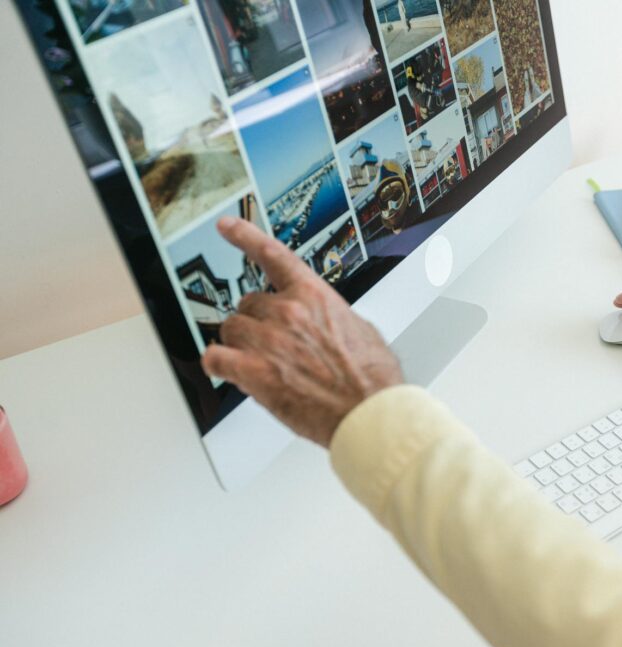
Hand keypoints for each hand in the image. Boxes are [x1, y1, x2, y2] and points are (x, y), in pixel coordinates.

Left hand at [201, 218, 402, 447]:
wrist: (371, 412)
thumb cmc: (373, 379)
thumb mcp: (361, 330)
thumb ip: (332, 317)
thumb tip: (326, 320)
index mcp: (314, 296)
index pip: (272, 255)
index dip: (244, 236)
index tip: (226, 226)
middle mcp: (288, 312)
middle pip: (247, 303)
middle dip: (256, 321)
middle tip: (270, 343)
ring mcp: (268, 341)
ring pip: (230, 328)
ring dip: (239, 343)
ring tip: (257, 360)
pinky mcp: (254, 372)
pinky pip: (215, 358)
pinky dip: (218, 364)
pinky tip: (228, 369)